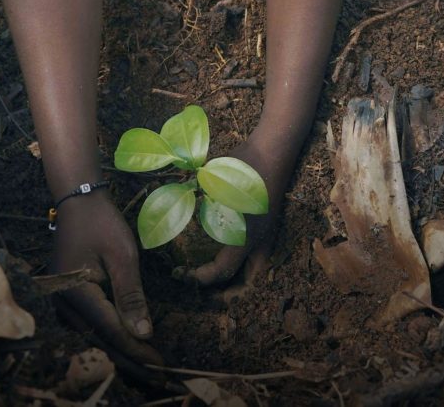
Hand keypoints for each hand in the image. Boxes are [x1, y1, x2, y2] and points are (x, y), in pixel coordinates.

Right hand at [51, 191, 159, 362]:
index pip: (111, 331)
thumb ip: (131, 296)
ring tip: (148, 368)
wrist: (78, 201)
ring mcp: (61, 303)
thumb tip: (143, 334)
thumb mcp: (123, 256)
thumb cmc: (102, 223)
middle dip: (131, 360)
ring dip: (121, 352)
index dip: (137, 350)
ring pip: (93, 337)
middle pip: (100, 341)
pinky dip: (109, 339)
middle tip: (160, 375)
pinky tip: (127, 349)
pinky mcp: (66, 300)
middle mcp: (63, 304)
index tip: (161, 366)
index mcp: (76, 293)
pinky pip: (89, 326)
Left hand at [182, 137, 294, 290]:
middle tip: (200, 289)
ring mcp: (268, 236)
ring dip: (234, 282)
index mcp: (245, 237)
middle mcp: (260, 243)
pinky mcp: (269, 229)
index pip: (221, 272)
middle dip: (223, 294)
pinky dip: (242, 267)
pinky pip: (257, 259)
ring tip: (211, 281)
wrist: (273, 149)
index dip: (199, 278)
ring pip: (254, 273)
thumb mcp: (213, 184)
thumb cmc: (244, 166)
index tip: (181, 273)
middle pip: (245, 284)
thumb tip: (170, 208)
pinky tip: (224, 256)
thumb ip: (194, 199)